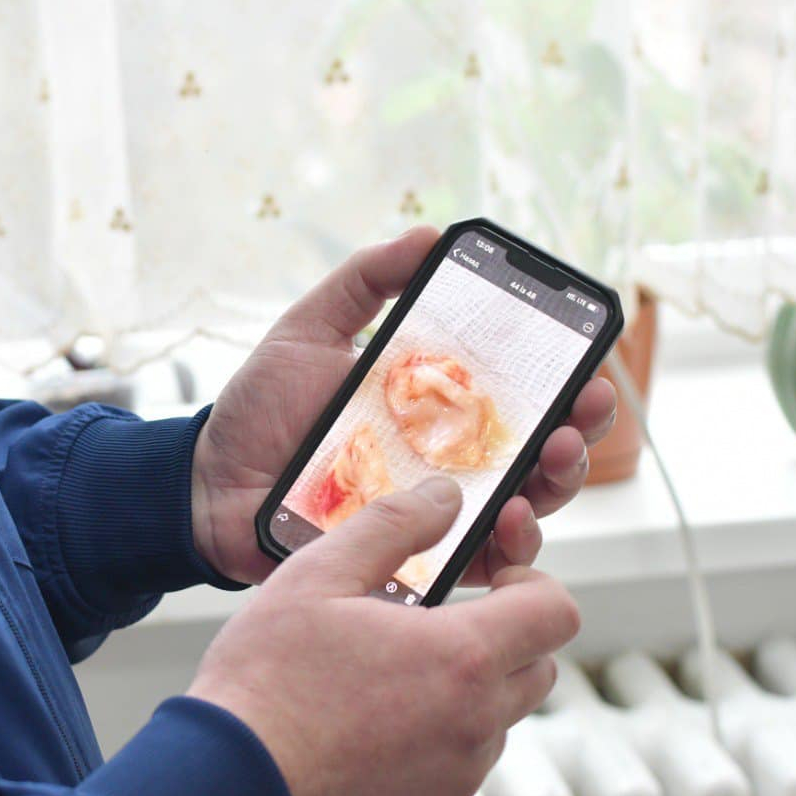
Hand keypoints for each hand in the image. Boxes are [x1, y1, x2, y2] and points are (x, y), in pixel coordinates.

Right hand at [188, 479, 580, 795]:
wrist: (231, 785)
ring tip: (384, 682)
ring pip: (494, 724)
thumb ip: (390, 526)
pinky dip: (431, 747)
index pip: (556, 613)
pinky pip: (455, 772)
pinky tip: (368, 733)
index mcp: (459, 657)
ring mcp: (456, 782)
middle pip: (537, 671)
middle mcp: (474, 726)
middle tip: (432, 628)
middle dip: (501, 639)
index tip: (493, 586)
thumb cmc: (265, 682)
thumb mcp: (316, 577)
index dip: (534, 587)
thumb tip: (443, 497)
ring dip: (462, 695)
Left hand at [192, 226, 616, 584]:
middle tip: (581, 411)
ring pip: (524, 507)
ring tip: (551, 458)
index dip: (564, 381)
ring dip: (553, 485)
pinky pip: (474, 560)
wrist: (209, 484)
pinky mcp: (411, 558)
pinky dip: (504, 545)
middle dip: (577, 431)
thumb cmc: (261, 409)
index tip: (587, 363)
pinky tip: (508, 518)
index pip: (517, 395)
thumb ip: (363, 283)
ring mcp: (431, 511)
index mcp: (432, 406)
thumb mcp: (307, 330)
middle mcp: (445, 461)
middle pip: (537, 451)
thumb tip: (427, 235)